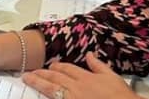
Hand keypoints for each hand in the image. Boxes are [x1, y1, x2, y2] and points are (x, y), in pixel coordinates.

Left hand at [22, 52, 139, 98]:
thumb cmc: (120, 96)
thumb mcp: (112, 76)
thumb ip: (98, 65)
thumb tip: (90, 54)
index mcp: (86, 78)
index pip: (67, 69)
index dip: (57, 67)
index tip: (50, 66)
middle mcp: (77, 88)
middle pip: (55, 78)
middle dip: (41, 75)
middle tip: (29, 73)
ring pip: (51, 90)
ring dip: (39, 84)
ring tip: (29, 80)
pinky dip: (48, 97)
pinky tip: (41, 95)